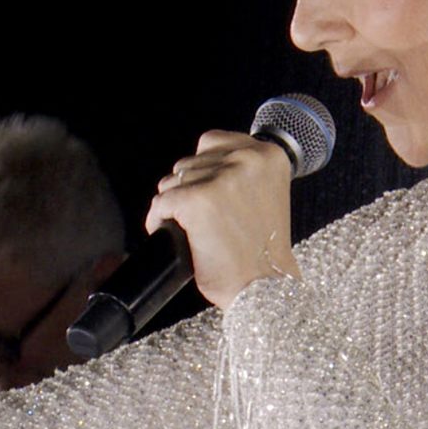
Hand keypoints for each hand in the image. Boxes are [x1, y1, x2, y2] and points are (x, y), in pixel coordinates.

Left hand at [146, 131, 299, 308]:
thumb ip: (240, 173)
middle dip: (186, 189)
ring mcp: (221, 179)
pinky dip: (158, 221)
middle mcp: (247, 159)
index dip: (202, 169)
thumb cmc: (263, 250)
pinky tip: (172, 235)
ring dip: (173, 206)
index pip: (211, 142)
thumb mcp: (265, 194)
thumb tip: (196, 166)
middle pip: (188, 163)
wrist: (265, 286)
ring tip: (190, 229)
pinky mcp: (197, 200)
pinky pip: (160, 204)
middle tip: (200, 219)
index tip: (205, 191)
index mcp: (269, 155)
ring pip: (171, 182)